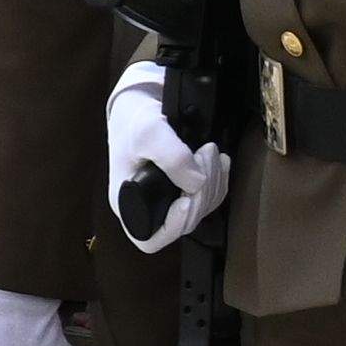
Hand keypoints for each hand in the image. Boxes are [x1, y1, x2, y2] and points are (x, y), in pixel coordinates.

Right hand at [105, 55, 222, 252]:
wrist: (139, 106)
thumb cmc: (135, 121)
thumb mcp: (149, 133)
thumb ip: (171, 158)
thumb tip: (196, 183)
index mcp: (126, 204)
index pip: (149, 239)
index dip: (173, 226)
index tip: (186, 199)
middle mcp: (146, 208)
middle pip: (184, 222)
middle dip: (202, 192)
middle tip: (206, 156)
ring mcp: (166, 201)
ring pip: (200, 210)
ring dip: (214, 183)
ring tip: (211, 152)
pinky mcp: (182, 190)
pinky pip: (209, 198)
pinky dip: (219, 180)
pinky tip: (219, 161)